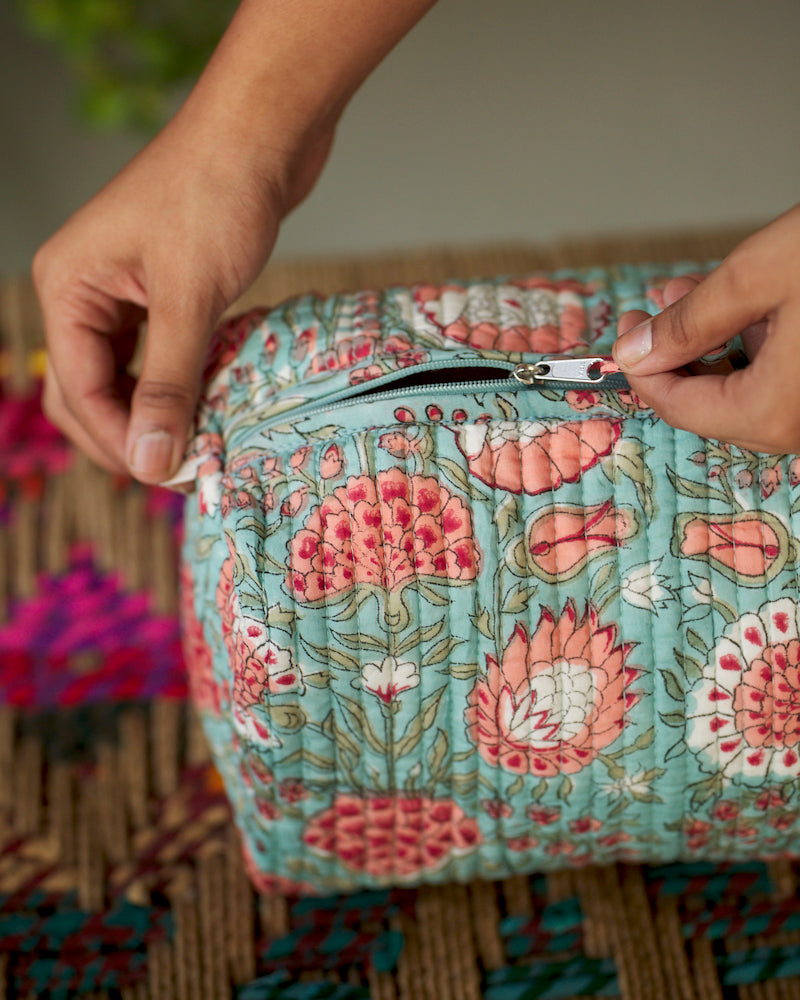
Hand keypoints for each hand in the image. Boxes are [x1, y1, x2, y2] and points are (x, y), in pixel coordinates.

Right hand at [34, 102, 332, 483]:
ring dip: (154, 412)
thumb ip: (168, 384)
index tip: (172, 478)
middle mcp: (83, 290)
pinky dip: (177, 381)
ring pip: (123, 375)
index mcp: (67, 287)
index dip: (121, 442)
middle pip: (88, 389)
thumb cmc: (217, 194)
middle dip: (128, 434)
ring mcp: (121, 288)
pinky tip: (208, 401)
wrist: (262, 130)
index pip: (78, 391)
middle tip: (181, 471)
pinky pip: (156, 352)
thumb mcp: (188, 298)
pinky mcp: (160, 286)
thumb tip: (149, 461)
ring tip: (198, 444)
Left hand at [612, 203, 799, 452]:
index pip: (678, 406)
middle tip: (653, 306)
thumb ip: (692, 320)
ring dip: (714, 341)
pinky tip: (745, 302)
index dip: (640, 366)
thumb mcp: (763, 273)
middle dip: (677, 352)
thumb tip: (636, 351)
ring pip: (749, 386)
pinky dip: (758, 342)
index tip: (624, 325)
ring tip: (693, 290)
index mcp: (777, 410)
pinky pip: (786, 377)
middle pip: (712, 402)